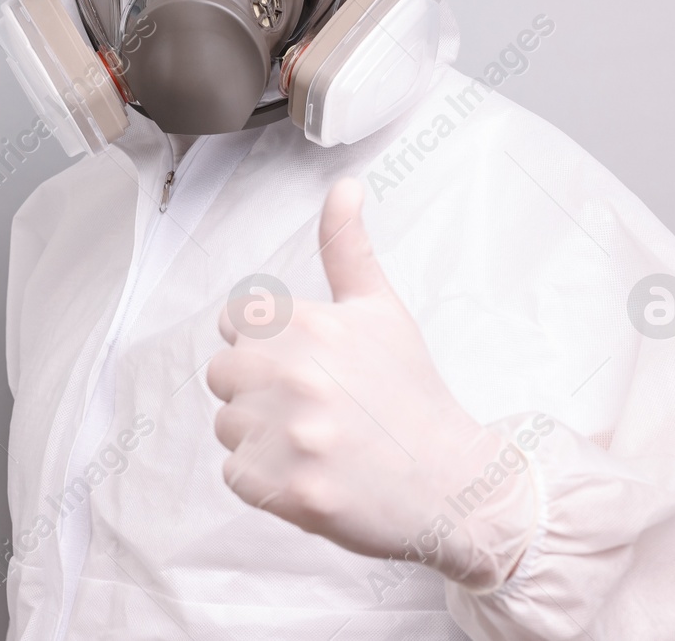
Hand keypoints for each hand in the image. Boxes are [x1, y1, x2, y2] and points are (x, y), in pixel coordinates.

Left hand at [206, 178, 534, 589]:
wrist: (451, 482)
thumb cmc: (410, 394)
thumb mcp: (381, 309)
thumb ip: (347, 247)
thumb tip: (344, 185)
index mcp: (310, 324)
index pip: (234, 322)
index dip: (262, 342)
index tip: (300, 361)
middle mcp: (295, 374)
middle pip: (222, 374)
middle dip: (257, 389)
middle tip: (312, 405)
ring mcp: (292, 436)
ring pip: (227, 426)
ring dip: (260, 437)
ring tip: (316, 440)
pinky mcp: (290, 489)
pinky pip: (236, 474)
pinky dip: (265, 480)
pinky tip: (311, 471)